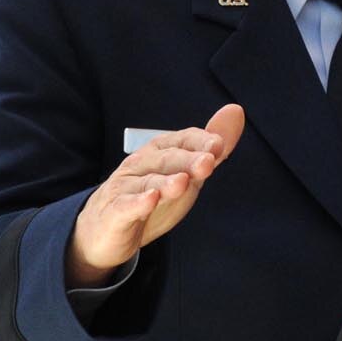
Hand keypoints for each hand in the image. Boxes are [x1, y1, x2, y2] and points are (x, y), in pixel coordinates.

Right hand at [67, 103, 245, 287]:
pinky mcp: (114, 213)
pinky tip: (150, 200)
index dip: (200, 142)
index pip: (181, 140)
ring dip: (165, 182)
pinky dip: (137, 203)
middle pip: (166, 160)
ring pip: (147, 182)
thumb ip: (211, 149)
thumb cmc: (151, 196)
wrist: (106, 229)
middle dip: (188, 160)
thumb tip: (236, 111)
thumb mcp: (186, 173)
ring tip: (182, 182)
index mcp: (159, 152)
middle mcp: (140, 164)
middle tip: (208, 162)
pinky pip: (126, 206)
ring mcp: (125, 187)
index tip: (218, 146)